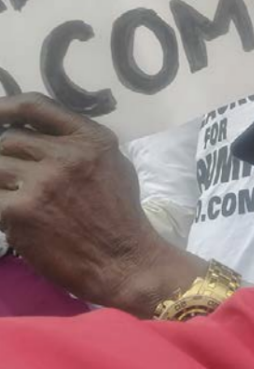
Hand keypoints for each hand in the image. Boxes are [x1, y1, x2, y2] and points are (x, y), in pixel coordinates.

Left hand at [0, 94, 207, 316]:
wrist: (124, 261)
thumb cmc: (121, 216)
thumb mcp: (115, 166)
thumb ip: (80, 146)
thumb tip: (40, 136)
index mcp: (92, 139)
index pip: (35, 107)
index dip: (5, 107)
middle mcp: (67, 154)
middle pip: (9, 140)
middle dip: (6, 159)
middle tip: (14, 178)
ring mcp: (42, 181)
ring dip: (2, 183)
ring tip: (16, 198)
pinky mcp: (20, 210)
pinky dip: (0, 206)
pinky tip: (14, 218)